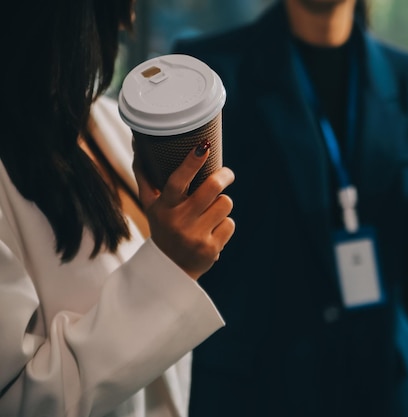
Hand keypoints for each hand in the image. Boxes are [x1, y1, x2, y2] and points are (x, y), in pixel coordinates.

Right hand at [133, 144, 235, 279]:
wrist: (170, 268)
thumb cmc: (163, 227)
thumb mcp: (150, 206)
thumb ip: (144, 176)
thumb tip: (137, 143)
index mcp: (163, 207)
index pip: (177, 181)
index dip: (191, 163)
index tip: (203, 147)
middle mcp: (178, 221)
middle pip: (211, 188)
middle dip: (224, 176)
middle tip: (227, 174)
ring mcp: (195, 236)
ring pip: (225, 204)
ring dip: (222, 204)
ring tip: (211, 211)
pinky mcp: (211, 249)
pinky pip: (230, 223)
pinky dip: (224, 224)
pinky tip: (212, 231)